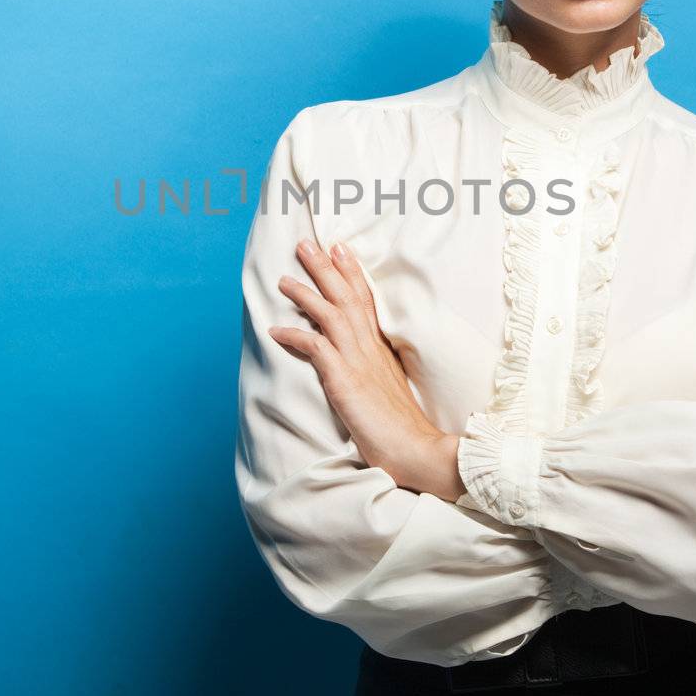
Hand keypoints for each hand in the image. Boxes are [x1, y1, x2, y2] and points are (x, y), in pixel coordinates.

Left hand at [267, 238, 458, 497]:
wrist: (419, 451)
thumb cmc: (403, 428)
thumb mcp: (390, 389)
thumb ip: (377, 370)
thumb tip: (364, 363)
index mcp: (382, 349)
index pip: (366, 301)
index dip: (351, 273)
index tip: (340, 249)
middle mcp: (371, 349)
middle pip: (347, 297)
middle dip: (325, 268)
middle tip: (306, 244)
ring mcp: (359, 363)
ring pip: (331, 314)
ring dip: (306, 293)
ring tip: (283, 279)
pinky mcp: (346, 381)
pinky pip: (316, 348)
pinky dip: (295, 335)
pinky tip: (276, 331)